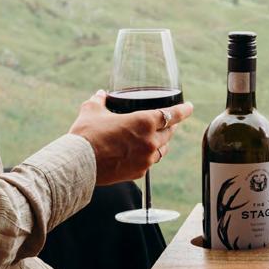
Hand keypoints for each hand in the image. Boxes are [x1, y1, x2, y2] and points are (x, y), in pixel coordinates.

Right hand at [69, 91, 193, 185]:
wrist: (79, 164)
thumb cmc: (87, 135)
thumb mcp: (92, 110)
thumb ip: (99, 100)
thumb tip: (100, 94)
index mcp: (144, 122)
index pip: (172, 114)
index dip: (183, 110)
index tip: (189, 107)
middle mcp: (150, 141)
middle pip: (169, 132)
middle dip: (170, 126)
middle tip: (167, 121)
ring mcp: (146, 160)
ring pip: (162, 149)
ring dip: (161, 142)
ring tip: (156, 137)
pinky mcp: (138, 173)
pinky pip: (149, 163)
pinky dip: (148, 156)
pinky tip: (140, 153)